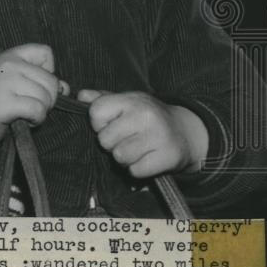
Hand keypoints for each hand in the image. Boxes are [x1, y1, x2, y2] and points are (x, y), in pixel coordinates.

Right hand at [0, 44, 67, 142]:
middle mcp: (9, 65)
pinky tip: (23, 119)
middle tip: (29, 104)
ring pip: (46, 97)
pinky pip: (37, 110)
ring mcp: (6, 82)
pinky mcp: (6, 103)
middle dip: (46, 98)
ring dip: (40, 111)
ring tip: (23, 112)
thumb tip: (65, 88)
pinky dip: (35, 120)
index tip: (34, 83)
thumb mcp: (14, 81)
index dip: (48, 71)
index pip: (45, 53)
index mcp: (10, 55)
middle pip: (51, 81)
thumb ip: (40, 79)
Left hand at [77, 89, 209, 178]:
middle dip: (111, 144)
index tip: (110, 125)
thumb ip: (101, 99)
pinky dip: (138, 169)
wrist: (185, 132)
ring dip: (124, 158)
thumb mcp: (126, 102)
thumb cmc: (147, 117)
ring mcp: (158, 135)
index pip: (96, 112)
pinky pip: (136, 170)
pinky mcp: (168, 156)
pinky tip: (146, 159)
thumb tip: (80, 96)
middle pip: (105, 139)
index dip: (97, 123)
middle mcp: (145, 115)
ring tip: (135, 149)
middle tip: (125, 139)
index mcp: (131, 100)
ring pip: (120, 156)